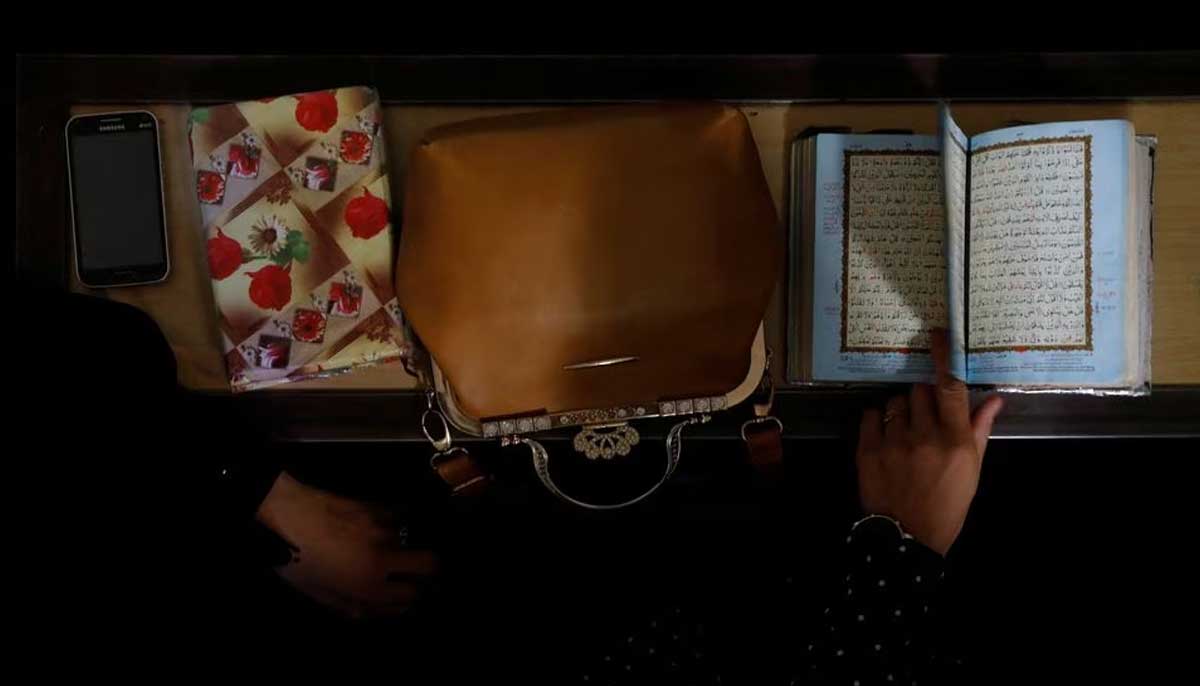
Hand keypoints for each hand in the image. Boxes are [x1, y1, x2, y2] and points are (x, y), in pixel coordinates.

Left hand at [255, 472, 438, 618]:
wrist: (287, 513)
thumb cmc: (296, 558)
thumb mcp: (318, 593)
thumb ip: (351, 607)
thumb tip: (376, 611)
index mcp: (370, 582)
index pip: (412, 595)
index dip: (410, 599)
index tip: (402, 597)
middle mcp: (385, 554)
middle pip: (431, 564)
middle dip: (428, 572)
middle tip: (412, 575)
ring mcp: (384, 526)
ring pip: (411, 540)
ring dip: (403, 548)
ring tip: (383, 550)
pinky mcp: (378, 506)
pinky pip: (399, 518)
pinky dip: (393, 526)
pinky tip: (376, 530)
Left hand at [855, 329, 1004, 555]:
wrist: (908, 538)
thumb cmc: (948, 504)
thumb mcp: (972, 470)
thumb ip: (980, 430)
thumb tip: (994, 399)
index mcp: (956, 441)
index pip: (950, 388)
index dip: (944, 357)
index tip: (939, 335)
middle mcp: (925, 436)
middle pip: (921, 390)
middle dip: (924, 397)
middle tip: (926, 418)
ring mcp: (894, 442)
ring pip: (897, 402)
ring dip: (903, 411)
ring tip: (906, 433)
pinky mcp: (868, 450)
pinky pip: (872, 416)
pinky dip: (879, 421)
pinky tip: (886, 437)